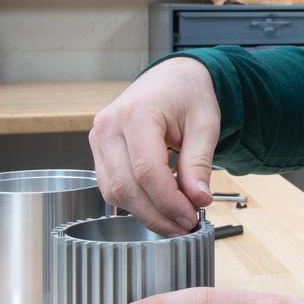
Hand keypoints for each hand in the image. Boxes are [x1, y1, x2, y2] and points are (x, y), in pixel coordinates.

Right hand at [89, 57, 219, 235]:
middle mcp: (109, 125)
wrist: (172, 77)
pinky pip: (111, 185)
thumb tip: (198, 199)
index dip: (168, 201)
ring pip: (113, 191)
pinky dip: (134, 201)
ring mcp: (98, 137)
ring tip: (175, 219)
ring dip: (144, 212)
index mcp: (137, 114)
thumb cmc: (188, 94)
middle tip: (184, 226)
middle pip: (125, 186)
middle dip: (156, 214)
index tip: (190, 218)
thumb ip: (199, 163)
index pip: (147, 171)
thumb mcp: (205, 124)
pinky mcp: (99, 148)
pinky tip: (159, 205)